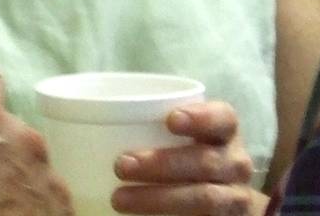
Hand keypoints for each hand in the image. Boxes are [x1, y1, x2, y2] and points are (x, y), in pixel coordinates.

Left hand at [110, 100, 261, 214]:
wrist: (225, 201)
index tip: (170, 119)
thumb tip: (83, 122)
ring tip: (119, 199)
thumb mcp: (181, 137)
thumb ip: (150, 127)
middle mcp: (235, 164)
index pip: (223, 118)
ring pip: (203, 198)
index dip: (200, 118)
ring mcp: (234, 198)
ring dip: (159, 199)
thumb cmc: (188, 154)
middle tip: (121, 164)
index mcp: (225, 133)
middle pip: (206, 162)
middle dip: (162, 163)